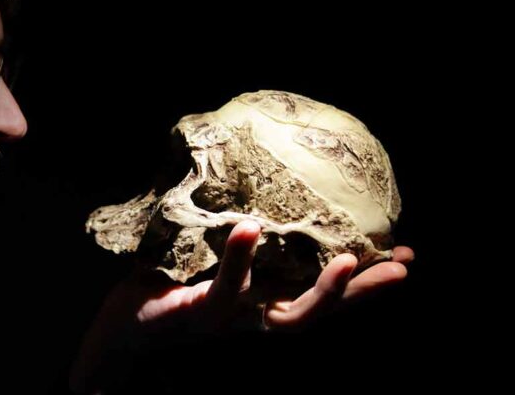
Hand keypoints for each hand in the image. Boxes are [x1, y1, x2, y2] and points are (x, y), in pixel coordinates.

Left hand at [69, 220, 412, 391]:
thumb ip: (238, 244)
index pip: (318, 294)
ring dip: (321, 293)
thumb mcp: (209, 263)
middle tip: (402, 269)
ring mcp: (229, 323)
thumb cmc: (168, 288)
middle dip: (362, 296)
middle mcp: (253, 320)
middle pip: (317, 314)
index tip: (404, 257)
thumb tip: (257, 197)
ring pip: (283, 317)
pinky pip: (221, 292)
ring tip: (350, 258)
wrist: (121, 328)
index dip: (362, 283)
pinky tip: (251, 227)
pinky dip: (238, 261)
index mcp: (260, 303)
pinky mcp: (195, 316)